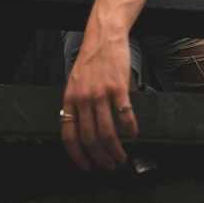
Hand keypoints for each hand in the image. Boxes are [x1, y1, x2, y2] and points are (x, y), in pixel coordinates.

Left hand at [61, 29, 137, 171]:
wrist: (104, 36)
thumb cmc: (91, 58)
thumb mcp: (75, 81)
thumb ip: (77, 103)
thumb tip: (82, 129)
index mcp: (70, 98)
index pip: (69, 135)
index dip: (77, 155)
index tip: (86, 166)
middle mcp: (84, 98)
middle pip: (90, 138)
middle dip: (100, 157)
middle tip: (109, 165)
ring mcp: (101, 94)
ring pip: (107, 133)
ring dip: (116, 150)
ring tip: (121, 157)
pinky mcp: (118, 88)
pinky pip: (125, 116)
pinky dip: (130, 130)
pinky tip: (133, 134)